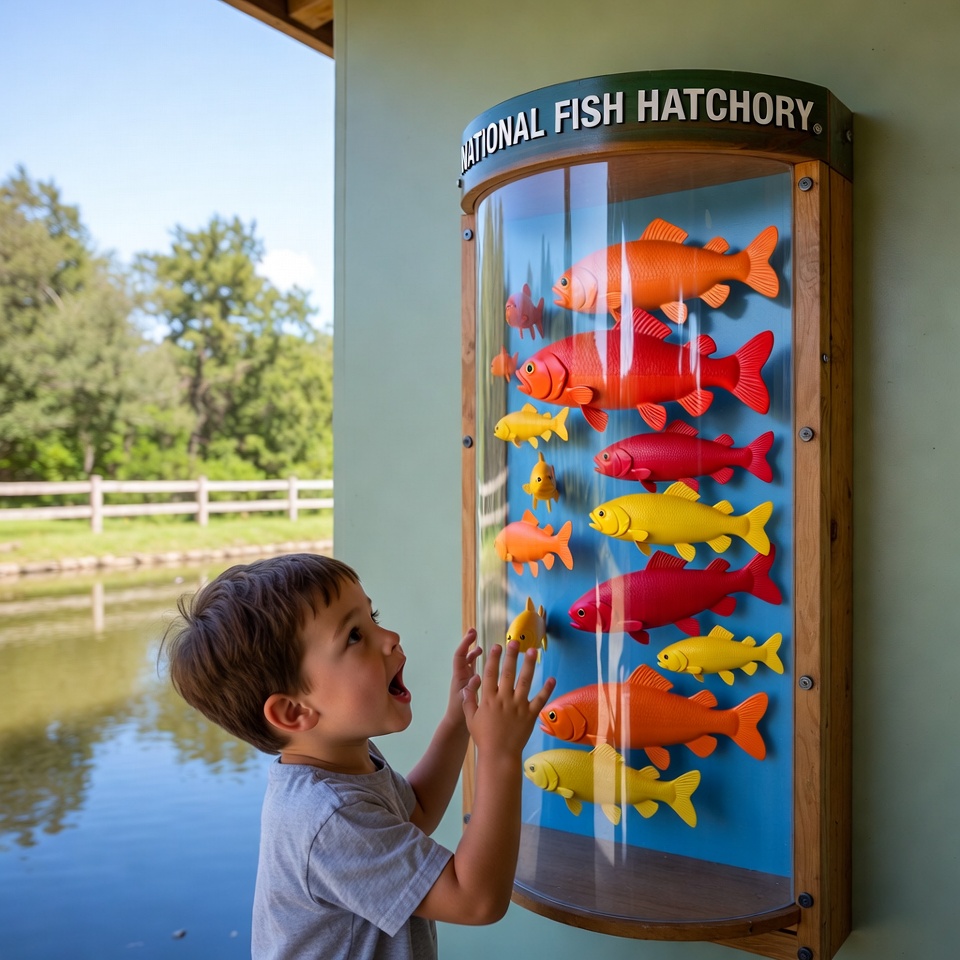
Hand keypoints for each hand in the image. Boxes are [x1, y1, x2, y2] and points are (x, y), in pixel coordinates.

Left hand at [443, 628, 481, 725]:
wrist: (457, 725)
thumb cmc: (460, 714)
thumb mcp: (466, 702)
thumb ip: (470, 689)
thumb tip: (477, 676)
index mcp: (459, 677)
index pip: (460, 656)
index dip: (465, 644)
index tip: (472, 634)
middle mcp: (461, 675)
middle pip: (464, 655)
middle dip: (468, 643)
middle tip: (474, 631)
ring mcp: (466, 680)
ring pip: (469, 662)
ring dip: (474, 652)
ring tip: (481, 646)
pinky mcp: (471, 685)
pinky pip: (475, 669)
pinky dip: (480, 664)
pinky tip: (489, 663)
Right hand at [461, 641, 555, 757]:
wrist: (499, 755)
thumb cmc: (484, 738)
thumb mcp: (471, 718)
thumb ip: (469, 700)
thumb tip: (466, 685)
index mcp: (489, 699)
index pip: (490, 673)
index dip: (493, 658)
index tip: (496, 646)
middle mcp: (504, 699)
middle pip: (508, 673)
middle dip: (511, 656)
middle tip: (515, 642)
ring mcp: (518, 706)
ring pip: (525, 681)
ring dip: (529, 665)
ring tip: (533, 651)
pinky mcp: (530, 715)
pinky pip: (540, 700)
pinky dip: (547, 689)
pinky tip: (551, 678)